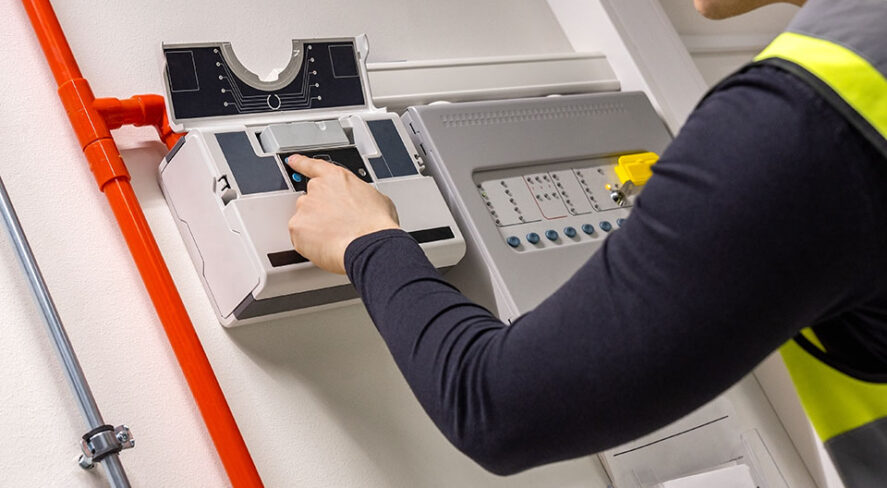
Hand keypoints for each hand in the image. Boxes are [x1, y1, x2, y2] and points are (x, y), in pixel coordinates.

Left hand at [286, 154, 399, 273]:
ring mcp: (305, 207)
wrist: (369, 246)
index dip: (301, 163)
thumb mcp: (378, 199)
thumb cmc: (376, 225)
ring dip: (315, 228)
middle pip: (310, 199)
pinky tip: (327, 246)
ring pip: (304, 219)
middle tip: (337, 225)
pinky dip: (309, 244)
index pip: (313, 166)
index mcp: (336, 178)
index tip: (293, 161)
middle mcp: (317, 189)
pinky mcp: (296, 227)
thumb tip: (364, 203)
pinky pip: (299, 237)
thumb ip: (362, 195)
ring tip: (335, 238)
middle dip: (320, 212)